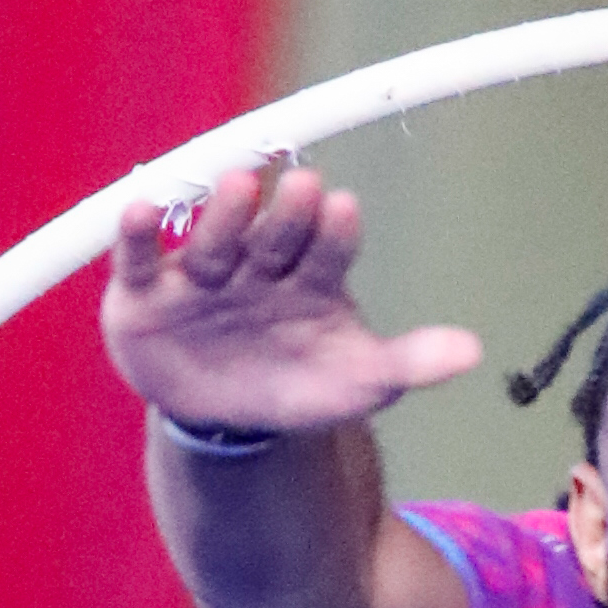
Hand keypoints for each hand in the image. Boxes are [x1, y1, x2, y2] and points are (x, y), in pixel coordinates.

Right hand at [102, 159, 479, 443]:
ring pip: (212, 237)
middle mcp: (256, 261)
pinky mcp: (143, 292)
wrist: (224, 421)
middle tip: (301, 187)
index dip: (334, 229)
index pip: (326, 246)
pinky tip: (141, 211)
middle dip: (284, 212)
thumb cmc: (294, 384)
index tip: (344, 210)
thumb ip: (408, 362)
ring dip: (223, 214)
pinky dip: (135, 234)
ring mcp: (200, 273)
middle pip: (272, 232)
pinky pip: (137, 259)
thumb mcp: (353, 382)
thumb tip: (472, 353)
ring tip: (235, 188)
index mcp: (309, 274)